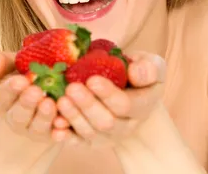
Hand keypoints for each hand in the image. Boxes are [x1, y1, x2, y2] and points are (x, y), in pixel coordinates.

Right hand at [0, 51, 58, 142]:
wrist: (46, 87)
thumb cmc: (23, 71)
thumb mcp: (10, 64)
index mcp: (0, 100)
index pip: (1, 97)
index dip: (10, 89)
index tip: (21, 80)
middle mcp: (14, 118)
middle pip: (18, 115)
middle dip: (27, 103)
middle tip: (36, 91)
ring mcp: (33, 129)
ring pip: (37, 127)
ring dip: (43, 116)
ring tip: (50, 103)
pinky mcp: (52, 134)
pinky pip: (56, 135)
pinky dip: (60, 131)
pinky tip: (64, 121)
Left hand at [50, 51, 165, 147]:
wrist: (130, 95)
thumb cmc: (137, 75)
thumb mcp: (151, 66)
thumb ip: (148, 68)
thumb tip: (135, 72)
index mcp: (143, 106)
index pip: (125, 104)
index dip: (108, 94)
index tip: (92, 79)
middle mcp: (127, 125)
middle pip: (106, 122)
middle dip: (88, 106)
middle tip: (71, 88)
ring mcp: (108, 135)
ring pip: (90, 132)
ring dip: (74, 117)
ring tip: (60, 101)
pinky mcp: (91, 140)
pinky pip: (78, 141)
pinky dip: (66, 136)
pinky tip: (55, 127)